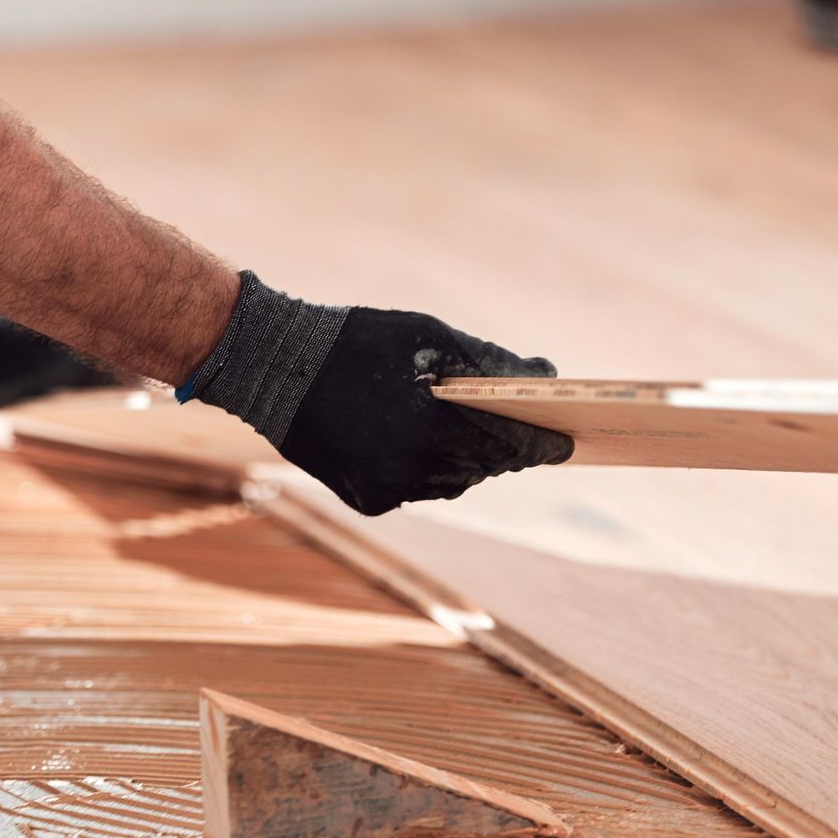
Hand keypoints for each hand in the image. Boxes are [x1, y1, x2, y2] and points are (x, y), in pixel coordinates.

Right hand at [182, 273, 572, 514]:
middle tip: (524, 431)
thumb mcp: (429, 337)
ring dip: (465, 459)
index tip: (565, 441)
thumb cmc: (357, 341)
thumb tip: (546, 374)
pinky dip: (424, 468)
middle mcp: (413, 469)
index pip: (511, 445)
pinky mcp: (366, 500)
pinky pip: (415, 489)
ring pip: (451, 482)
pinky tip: (417, 440)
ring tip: (466, 428)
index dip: (542, 442)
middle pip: (484, 467)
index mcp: (433, 427)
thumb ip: (490, 361)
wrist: (272, 367)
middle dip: (504, 447)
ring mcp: (387, 491)